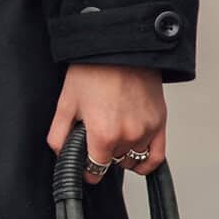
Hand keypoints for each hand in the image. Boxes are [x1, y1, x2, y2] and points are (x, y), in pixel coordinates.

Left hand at [47, 63, 167, 183]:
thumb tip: (61, 155)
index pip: (95, 170)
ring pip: (132, 159)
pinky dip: (146, 162)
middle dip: (103, 155)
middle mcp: (128, 135)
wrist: (120, 47)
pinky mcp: (160, 122)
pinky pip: (156, 157)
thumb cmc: (94, 70)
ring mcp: (146, 130)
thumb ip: (59, 136)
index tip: (84, 163)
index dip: (87, 169)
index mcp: (104, 134)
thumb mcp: (66, 102)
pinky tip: (136, 158)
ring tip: (113, 134)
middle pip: (113, 163)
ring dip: (122, 154)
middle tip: (96, 136)